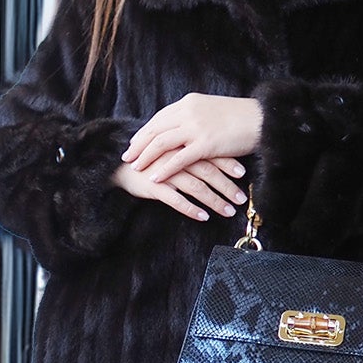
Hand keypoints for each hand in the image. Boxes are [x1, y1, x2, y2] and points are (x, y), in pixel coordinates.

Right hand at [111, 149, 247, 221]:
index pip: (210, 153)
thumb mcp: (170, 148)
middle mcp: (176, 157)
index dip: (227, 163)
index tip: (243, 174)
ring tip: (228, 211)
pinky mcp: (154, 187)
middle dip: (227, 187)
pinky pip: (176, 200)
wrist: (118, 166)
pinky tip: (203, 217)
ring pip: (196, 187)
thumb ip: (190, 150)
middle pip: (208, 172)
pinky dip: (191, 209)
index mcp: (182, 145)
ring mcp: (165, 172)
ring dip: (214, 201)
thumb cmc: (149, 158)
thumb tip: (215, 158)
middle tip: (241, 199)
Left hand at [120, 94, 263, 187]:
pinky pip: (179, 159)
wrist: (261, 119)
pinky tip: (154, 178)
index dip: (145, 132)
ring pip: (162, 143)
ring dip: (146, 156)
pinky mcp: (206, 144)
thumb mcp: (212, 110)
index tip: (134, 142)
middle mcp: (189, 112)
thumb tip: (182, 125)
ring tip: (135, 168)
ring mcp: (196, 128)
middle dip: (139, 144)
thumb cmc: (240, 117)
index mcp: (189, 103)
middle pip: (155, 129)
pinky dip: (164, 169)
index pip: (159, 118)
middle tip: (127, 157)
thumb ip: (195, 116)